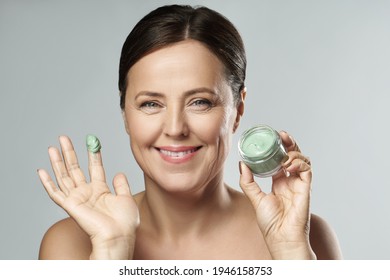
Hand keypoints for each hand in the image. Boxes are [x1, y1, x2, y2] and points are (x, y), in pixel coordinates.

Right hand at [37, 136, 138, 258]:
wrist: (118, 235)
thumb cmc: (124, 222)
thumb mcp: (126, 198)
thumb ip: (121, 185)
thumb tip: (119, 172)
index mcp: (101, 190)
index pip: (94, 167)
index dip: (93, 154)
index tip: (92, 141)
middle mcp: (87, 193)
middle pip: (75, 168)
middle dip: (69, 153)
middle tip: (63, 138)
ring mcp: (77, 198)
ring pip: (63, 176)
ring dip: (57, 162)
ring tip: (52, 147)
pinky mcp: (70, 205)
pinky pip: (55, 193)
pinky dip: (47, 183)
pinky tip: (41, 171)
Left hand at [239, 131, 315, 258]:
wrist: (280, 238)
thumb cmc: (270, 222)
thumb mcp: (255, 198)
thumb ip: (248, 182)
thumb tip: (242, 164)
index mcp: (279, 182)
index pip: (281, 159)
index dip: (278, 148)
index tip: (272, 138)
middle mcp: (290, 181)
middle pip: (293, 156)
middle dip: (289, 144)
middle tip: (282, 135)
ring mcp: (299, 184)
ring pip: (303, 160)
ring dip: (294, 153)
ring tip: (284, 155)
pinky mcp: (305, 189)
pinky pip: (307, 170)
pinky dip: (299, 164)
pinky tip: (289, 165)